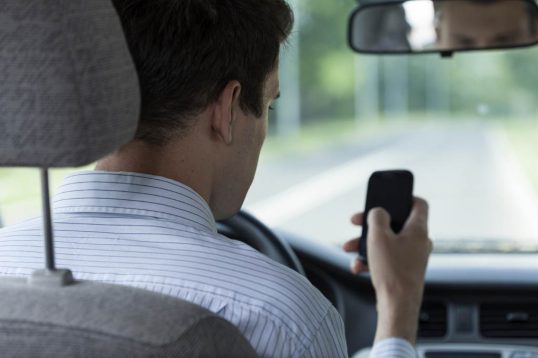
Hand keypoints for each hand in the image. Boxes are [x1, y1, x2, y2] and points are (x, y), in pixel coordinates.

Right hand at [343, 197, 431, 344]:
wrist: (397, 305)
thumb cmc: (392, 270)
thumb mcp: (378, 236)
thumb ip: (376, 217)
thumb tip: (378, 212)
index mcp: (418, 229)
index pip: (418, 203)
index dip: (405, 196)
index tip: (389, 196)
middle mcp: (418, 242)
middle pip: (395, 223)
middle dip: (372, 224)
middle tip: (356, 222)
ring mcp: (412, 257)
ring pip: (387, 242)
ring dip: (366, 243)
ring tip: (350, 248)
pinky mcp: (404, 271)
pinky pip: (386, 258)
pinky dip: (371, 259)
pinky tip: (358, 266)